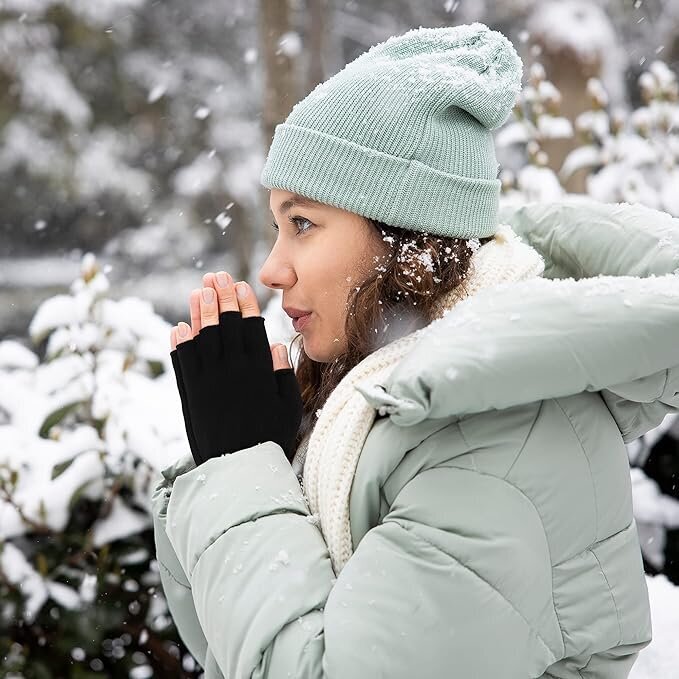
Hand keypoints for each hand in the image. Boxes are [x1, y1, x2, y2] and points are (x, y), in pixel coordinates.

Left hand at [169, 271, 302, 465]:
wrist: (239, 470)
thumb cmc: (270, 438)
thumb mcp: (288, 407)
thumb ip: (283, 375)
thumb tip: (277, 346)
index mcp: (256, 371)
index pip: (249, 328)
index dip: (244, 304)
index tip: (241, 286)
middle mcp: (230, 371)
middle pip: (223, 326)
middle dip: (220, 298)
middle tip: (216, 277)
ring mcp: (207, 381)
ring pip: (200, 339)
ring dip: (198, 313)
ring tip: (197, 291)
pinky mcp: (190, 395)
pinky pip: (182, 364)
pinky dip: (179, 345)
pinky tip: (178, 328)